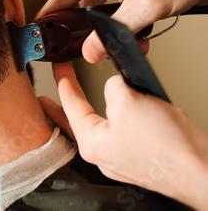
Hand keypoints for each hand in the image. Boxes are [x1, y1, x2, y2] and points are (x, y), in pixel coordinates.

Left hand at [38, 62, 207, 209]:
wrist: (201, 170)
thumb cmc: (166, 148)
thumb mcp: (128, 101)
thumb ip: (113, 86)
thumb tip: (116, 86)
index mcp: (92, 143)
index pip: (70, 105)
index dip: (63, 80)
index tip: (58, 67)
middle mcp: (104, 154)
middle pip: (78, 121)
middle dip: (62, 108)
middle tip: (46, 100)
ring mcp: (123, 157)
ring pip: (107, 124)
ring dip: (106, 106)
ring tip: (94, 95)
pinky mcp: (142, 156)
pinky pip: (130, 130)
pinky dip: (132, 116)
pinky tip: (141, 110)